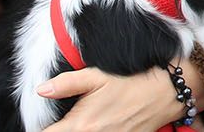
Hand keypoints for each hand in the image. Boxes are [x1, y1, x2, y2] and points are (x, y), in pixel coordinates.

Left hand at [39, 64, 203, 131]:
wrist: (164, 94)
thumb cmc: (129, 83)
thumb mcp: (97, 77)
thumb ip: (66, 84)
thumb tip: (40, 90)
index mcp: (81, 125)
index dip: (40, 130)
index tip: (39, 125)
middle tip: (57, 124)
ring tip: (75, 124)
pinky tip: (93, 126)